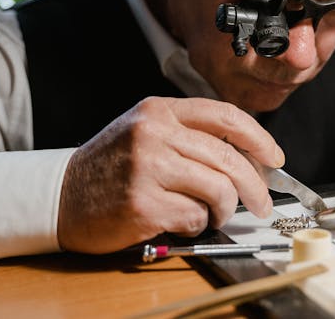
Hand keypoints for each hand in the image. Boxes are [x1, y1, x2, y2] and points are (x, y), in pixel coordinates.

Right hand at [57, 96, 283, 253]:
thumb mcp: (146, 132)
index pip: (226, 117)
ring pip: (218, 189)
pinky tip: (180, 221)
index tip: (274, 157)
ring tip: (214, 214)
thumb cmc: (111, 166)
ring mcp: (148, 169)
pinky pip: (194, 217)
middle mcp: (155, 134)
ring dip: (224, 209)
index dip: (259, 139)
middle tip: (261, 203)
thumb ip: (191, 136)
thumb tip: (249, 159)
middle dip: (255, 186)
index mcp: (160, 111)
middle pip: (228, 158)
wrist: (60, 195)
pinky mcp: (143, 205)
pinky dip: (197, 224)